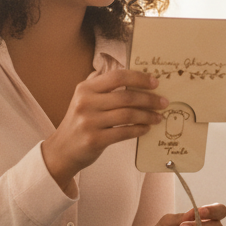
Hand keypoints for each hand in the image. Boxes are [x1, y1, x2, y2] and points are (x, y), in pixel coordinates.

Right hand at [41, 69, 166, 192]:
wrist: (61, 151)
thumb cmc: (79, 123)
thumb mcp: (83, 99)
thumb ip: (101, 85)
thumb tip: (131, 75)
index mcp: (85, 88)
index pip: (117, 76)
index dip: (139, 78)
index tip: (155, 82)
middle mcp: (85, 103)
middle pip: (126, 97)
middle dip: (149, 99)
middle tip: (163, 102)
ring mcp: (89, 122)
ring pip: (128, 115)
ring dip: (147, 116)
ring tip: (158, 117)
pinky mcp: (94, 140)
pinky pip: (124, 133)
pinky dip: (139, 130)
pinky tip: (146, 129)